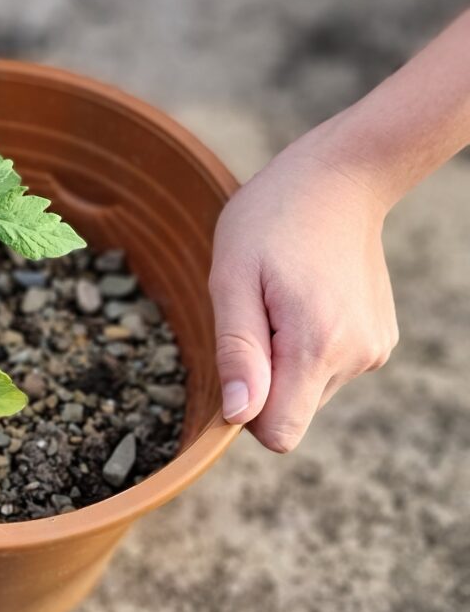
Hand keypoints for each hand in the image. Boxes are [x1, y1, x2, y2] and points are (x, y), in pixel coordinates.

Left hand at [209, 126, 398, 451]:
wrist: (338, 179)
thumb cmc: (271, 220)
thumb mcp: (232, 278)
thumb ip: (238, 351)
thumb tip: (238, 416)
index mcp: (317, 344)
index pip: (278, 432)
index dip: (244, 407)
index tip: (235, 358)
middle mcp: (357, 357)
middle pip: (290, 411)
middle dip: (262, 374)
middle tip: (257, 309)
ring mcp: (374, 350)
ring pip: (307, 390)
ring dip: (283, 357)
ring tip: (280, 297)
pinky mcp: (379, 340)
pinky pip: (326, 368)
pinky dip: (305, 345)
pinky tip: (303, 296)